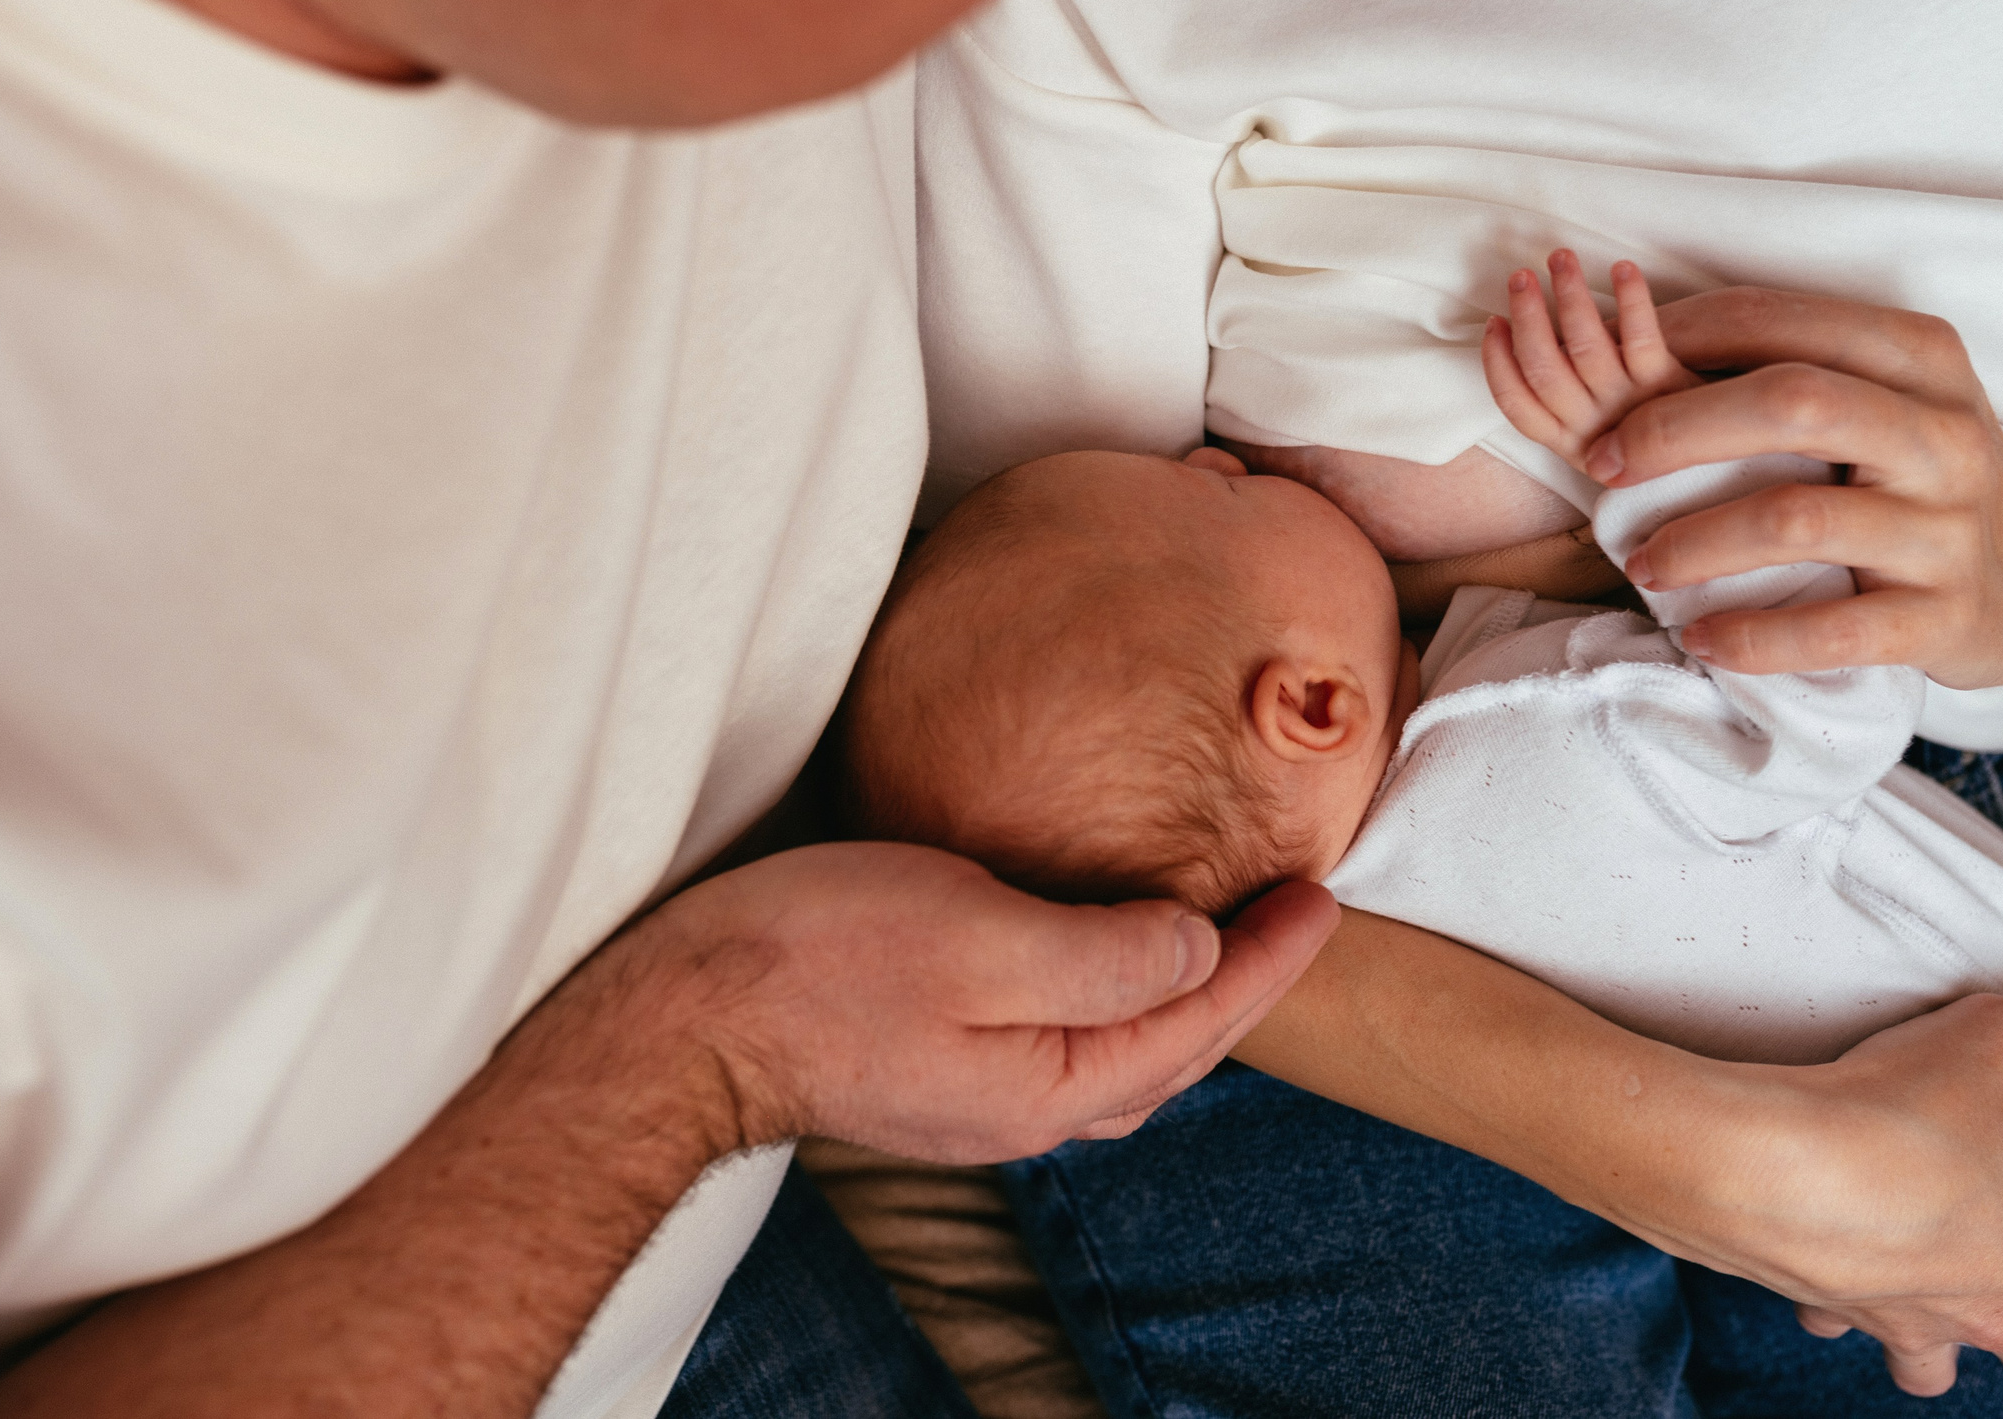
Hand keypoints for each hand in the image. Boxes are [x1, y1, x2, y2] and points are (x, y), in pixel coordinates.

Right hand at [624, 841, 1337, 1161]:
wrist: (680, 1017)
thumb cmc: (816, 960)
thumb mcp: (978, 935)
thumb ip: (1101, 953)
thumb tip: (1196, 952)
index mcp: (1054, 1084)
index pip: (1203, 1022)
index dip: (1273, 958)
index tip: (1322, 891)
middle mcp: (1028, 1111)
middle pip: (1175, 1051)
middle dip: (1247, 984)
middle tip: (1296, 909)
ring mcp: (979, 1099)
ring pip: (1123, 1055)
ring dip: (1186, 999)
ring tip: (1224, 934)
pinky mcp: (936, 1069)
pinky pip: (1067, 1042)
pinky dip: (1117, 999)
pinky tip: (1109, 957)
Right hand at [1482, 252, 1701, 472]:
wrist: (1714, 449)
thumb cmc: (1652, 434)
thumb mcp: (1605, 439)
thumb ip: (1572, 405)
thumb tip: (1534, 344)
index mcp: (1569, 443)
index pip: (1516, 405)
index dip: (1498, 362)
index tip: (1494, 323)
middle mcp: (1593, 428)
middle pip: (1543, 369)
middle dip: (1527, 316)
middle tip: (1520, 276)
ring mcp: (1629, 405)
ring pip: (1584, 347)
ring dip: (1568, 295)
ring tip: (1560, 258)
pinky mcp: (1666, 384)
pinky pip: (1641, 338)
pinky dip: (1631, 300)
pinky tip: (1622, 268)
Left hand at [1588, 286, 2002, 685]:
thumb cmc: (1933, 478)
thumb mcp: (1892, 399)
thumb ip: (1795, 371)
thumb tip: (1640, 345)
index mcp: (1921, 358)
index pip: (1782, 323)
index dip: (1681, 341)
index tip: (1610, 373)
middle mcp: (1943, 434)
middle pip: (1792, 403)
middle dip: (1676, 429)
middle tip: (1603, 465)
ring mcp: (1949, 529)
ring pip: (1799, 521)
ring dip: (1697, 542)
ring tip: (1642, 564)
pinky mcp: (1948, 619)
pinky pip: (1832, 629)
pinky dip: (1751, 636)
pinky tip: (1700, 637)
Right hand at [1646, 975, 2002, 1407]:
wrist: (1754, 1165)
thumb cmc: (1886, 1110)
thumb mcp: (1994, 1041)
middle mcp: (1994, 1305)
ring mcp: (1914, 1319)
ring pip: (1950, 1374)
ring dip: (1959, 1346)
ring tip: (1949, 1297)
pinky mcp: (1837, 1309)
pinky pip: (1853, 1326)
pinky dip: (1855, 1303)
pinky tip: (1846, 1256)